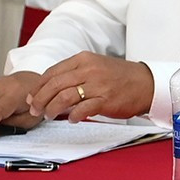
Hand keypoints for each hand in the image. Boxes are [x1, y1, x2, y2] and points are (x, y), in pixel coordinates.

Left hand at [27, 53, 156, 121]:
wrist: (147, 84)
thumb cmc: (120, 77)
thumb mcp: (95, 66)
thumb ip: (74, 74)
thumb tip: (50, 88)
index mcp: (83, 59)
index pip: (51, 73)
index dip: (38, 87)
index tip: (32, 97)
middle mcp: (89, 70)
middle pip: (54, 85)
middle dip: (40, 100)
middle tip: (35, 110)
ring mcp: (98, 84)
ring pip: (64, 97)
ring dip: (52, 109)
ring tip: (50, 115)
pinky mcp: (106, 100)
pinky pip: (82, 109)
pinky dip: (72, 116)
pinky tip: (71, 119)